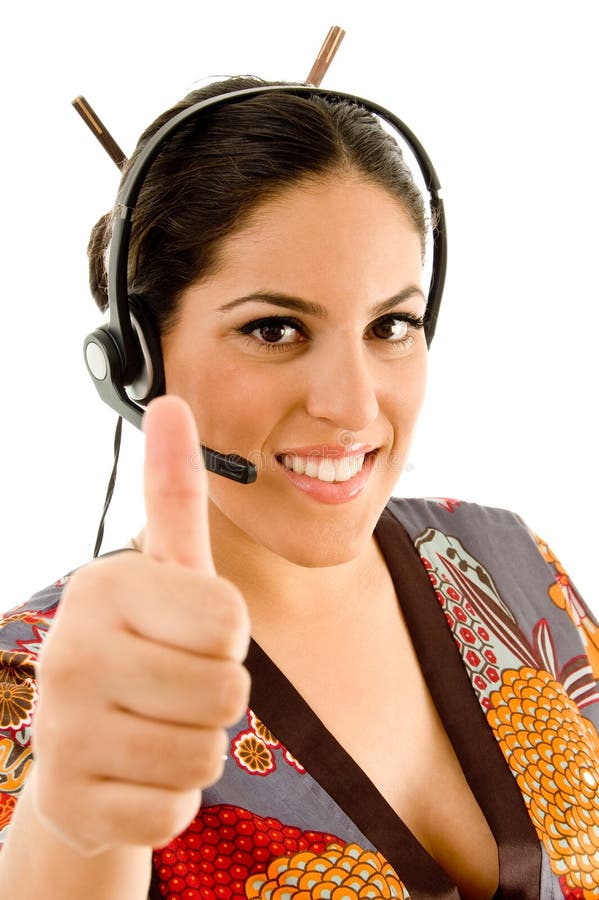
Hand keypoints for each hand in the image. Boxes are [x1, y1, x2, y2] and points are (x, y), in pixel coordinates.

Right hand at [32, 395, 250, 854]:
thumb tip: (173, 400)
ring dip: (196, 746)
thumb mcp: (165, 573)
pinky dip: (169, 798)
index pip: (231, 621)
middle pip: (227, 690)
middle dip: (216, 694)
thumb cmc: (145, 648)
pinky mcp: (71, 803)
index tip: (189, 633)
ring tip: (154, 726)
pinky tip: (133, 773)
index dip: (227, 636)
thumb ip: (172, 492)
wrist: (82, 747)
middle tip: (172, 686)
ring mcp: (63, 732)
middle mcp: (73, 653)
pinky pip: (175, 810)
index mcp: (104, 587)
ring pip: (205, 754)